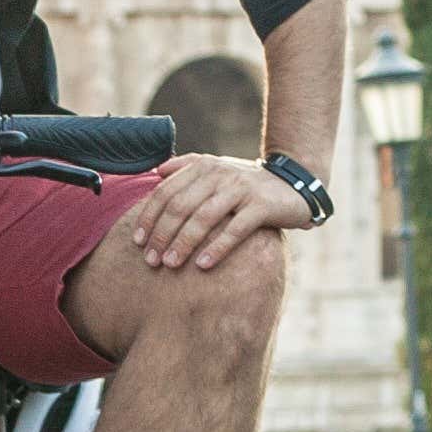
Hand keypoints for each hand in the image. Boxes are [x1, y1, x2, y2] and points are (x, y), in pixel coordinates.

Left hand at [118, 153, 321, 270]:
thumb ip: (187, 167)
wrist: (293, 184)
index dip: (149, 217)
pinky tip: (203, 265)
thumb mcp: (217, 169)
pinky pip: (235, 229)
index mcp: (203, 166)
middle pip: (180, 206)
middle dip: (162, 234)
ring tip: (170, 265)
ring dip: (183, 243)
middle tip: (151, 260)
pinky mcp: (262, 206)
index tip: (138, 241)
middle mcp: (220, 174)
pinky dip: (217, 248)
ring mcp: (241, 189)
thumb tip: (156, 171)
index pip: (166, 191)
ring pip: (204, 217)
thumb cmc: (246, 184)